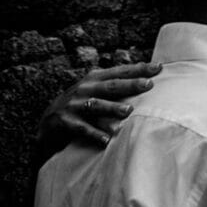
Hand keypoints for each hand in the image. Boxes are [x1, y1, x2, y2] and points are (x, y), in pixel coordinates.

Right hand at [38, 61, 159, 149]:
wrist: (48, 122)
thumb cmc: (81, 104)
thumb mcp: (96, 90)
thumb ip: (116, 84)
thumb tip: (149, 79)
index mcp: (94, 79)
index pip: (120, 72)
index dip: (138, 69)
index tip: (158, 67)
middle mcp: (84, 89)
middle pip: (110, 86)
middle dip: (129, 84)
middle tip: (148, 84)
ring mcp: (74, 105)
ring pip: (96, 105)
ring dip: (112, 108)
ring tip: (128, 111)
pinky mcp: (65, 122)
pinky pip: (82, 128)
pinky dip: (94, 133)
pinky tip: (107, 139)